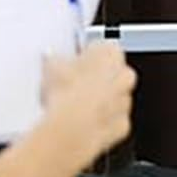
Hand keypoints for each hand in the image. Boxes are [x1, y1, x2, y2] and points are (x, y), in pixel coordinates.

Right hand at [41, 42, 136, 169]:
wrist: (70, 128)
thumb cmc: (67, 94)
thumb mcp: (51, 66)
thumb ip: (55, 59)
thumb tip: (52, 61)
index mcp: (111, 52)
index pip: (102, 48)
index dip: (87, 56)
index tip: (75, 62)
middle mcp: (124, 75)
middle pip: (113, 73)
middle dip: (96, 78)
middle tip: (73, 85)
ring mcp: (125, 101)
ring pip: (114, 98)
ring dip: (99, 101)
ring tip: (74, 107)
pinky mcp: (122, 126)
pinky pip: (112, 122)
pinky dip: (100, 123)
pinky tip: (81, 124)